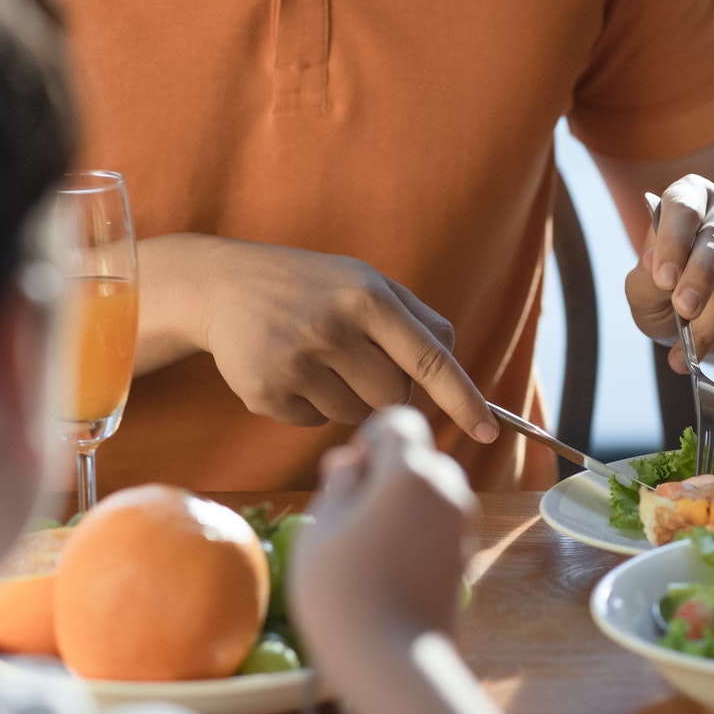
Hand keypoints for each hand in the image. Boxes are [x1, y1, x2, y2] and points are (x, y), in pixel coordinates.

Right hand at [139, 234, 497, 441]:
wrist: (223, 286)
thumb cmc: (311, 286)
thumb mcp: (364, 281)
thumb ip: (416, 320)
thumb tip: (454, 368)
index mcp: (368, 298)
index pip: (430, 361)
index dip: (464, 400)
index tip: (490, 431)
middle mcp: (333, 329)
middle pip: (395, 399)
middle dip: (388, 391)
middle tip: (360, 360)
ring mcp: (296, 363)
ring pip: (356, 416)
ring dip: (349, 398)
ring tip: (320, 359)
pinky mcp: (266, 392)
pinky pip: (315, 423)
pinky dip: (312, 405)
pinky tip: (291, 369)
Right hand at [291, 407, 476, 655]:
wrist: (393, 662)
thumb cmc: (342, 591)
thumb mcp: (321, 529)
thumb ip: (337, 485)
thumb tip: (348, 462)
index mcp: (412, 471)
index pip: (400, 422)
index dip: (370, 437)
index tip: (348, 472)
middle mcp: (448, 490)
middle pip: (419, 458)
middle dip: (386, 473)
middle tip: (348, 513)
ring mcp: (462, 526)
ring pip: (431, 493)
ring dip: (401, 504)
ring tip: (364, 545)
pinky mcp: (465, 559)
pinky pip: (439, 526)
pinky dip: (416, 532)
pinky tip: (387, 569)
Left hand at [623, 176, 713, 369]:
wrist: (704, 319)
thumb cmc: (669, 295)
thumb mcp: (644, 292)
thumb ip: (645, 280)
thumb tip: (651, 263)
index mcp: (691, 194)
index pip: (682, 208)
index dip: (673, 243)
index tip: (663, 280)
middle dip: (700, 278)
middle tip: (685, 311)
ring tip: (695, 342)